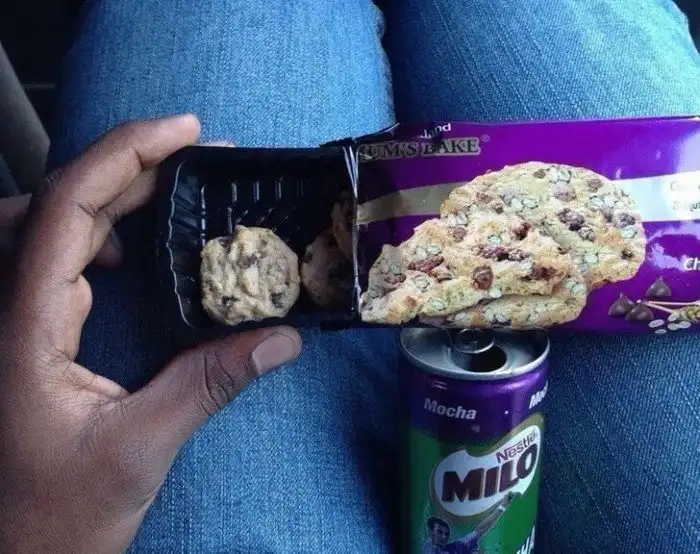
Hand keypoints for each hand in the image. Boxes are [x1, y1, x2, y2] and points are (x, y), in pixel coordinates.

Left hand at [0, 115, 301, 552]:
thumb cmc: (51, 517)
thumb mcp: (138, 450)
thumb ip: (208, 386)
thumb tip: (280, 339)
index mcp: (24, 326)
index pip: (65, 207)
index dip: (124, 153)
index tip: (185, 131)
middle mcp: (9, 308)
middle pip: (57, 199)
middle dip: (128, 162)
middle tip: (197, 153)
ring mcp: (14, 317)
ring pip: (48, 221)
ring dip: (107, 190)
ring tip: (169, 184)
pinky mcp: (27, 331)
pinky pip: (51, 254)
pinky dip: (91, 230)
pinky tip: (123, 251)